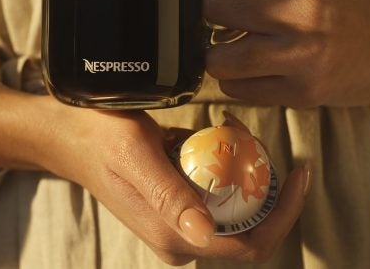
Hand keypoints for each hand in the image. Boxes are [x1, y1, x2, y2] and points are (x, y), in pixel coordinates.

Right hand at [41, 101, 310, 264]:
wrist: (69, 134)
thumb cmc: (98, 138)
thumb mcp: (134, 156)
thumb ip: (167, 196)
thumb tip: (204, 233)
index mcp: (175, 236)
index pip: (250, 245)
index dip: (284, 215)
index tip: (299, 173)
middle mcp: (181, 236)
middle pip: (248, 221)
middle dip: (262, 179)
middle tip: (248, 130)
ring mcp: (179, 220)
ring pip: (234, 201)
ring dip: (243, 164)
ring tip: (229, 123)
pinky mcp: (177, 202)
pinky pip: (216, 187)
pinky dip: (223, 159)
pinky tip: (213, 130)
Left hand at [204, 0, 369, 106]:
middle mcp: (305, 15)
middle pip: (216, 8)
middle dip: (216, 7)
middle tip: (233, 9)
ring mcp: (302, 59)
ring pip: (220, 58)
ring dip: (218, 50)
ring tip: (234, 40)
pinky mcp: (299, 93)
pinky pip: (236, 89)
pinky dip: (234, 77)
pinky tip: (251, 63)